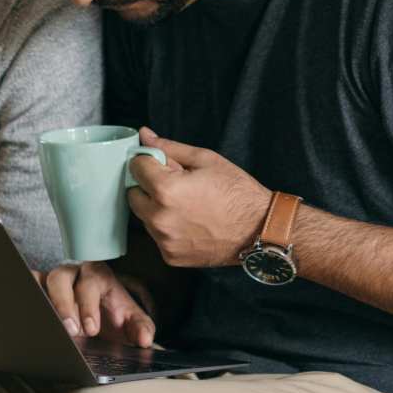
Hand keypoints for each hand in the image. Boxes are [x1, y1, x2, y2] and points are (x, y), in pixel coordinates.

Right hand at [37, 262, 155, 347]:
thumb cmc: (113, 315)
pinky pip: (28, 285)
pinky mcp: (39, 289)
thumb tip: (145, 339)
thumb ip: (141, 327)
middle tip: (70, 330)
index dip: (89, 306)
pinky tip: (28, 312)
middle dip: (64, 304)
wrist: (101, 321)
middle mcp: (74, 274)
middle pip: (61, 279)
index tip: (91, 329)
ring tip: (49, 327)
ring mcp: (54, 281)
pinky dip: (26, 294)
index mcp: (98, 276)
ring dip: (45, 303)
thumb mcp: (130, 321)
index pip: (90, 284)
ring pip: (42, 281)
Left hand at [127, 127, 272, 267]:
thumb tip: (146, 136)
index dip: (148, 161)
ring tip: (186, 205)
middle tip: (175, 184)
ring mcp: (164, 240)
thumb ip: (170, 148)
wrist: (259, 230)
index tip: (162, 164)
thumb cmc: (237, 193)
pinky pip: (157, 236)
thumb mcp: (206, 160)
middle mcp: (159, 218)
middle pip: (133, 194)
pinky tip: (189, 222)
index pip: (136, 167)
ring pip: (144, 216)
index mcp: (166, 189)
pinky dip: (167, 228)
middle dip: (148, 186)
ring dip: (156, 208)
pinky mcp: (170, 256)